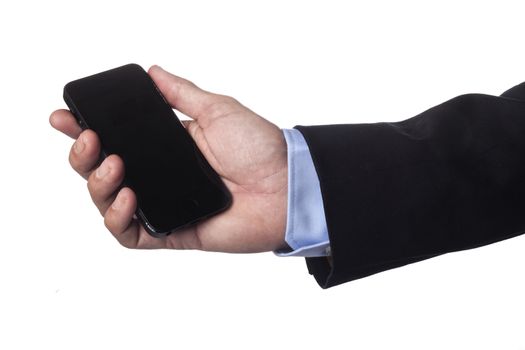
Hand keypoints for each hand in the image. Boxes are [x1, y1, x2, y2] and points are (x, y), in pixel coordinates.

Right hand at [50, 66, 287, 252]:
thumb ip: (182, 93)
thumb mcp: (217, 110)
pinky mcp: (171, 232)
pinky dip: (118, 219)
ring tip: (113, 164)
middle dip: (82, 155)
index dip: (84, 129)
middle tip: (88, 138)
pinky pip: (130, 234)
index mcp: (167, 146)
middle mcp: (160, 176)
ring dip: (97, 184)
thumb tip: (152, 71)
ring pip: (108, 202)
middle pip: (102, 171)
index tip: (64, 116)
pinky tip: (127, 197)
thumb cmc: (260, 148)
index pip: (116, 138)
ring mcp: (163, 204)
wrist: (286, 185)